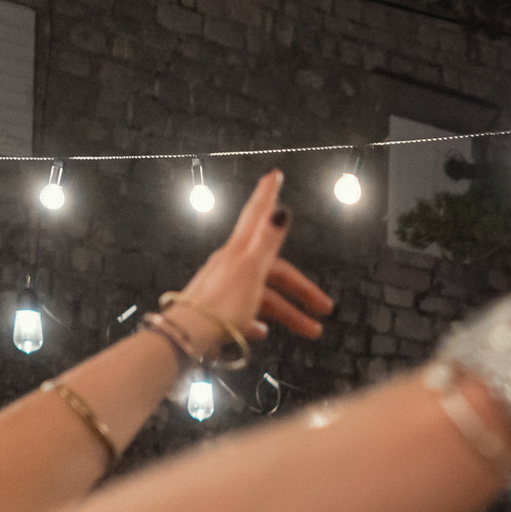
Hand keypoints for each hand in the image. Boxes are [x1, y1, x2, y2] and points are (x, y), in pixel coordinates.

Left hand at [165, 174, 335, 354]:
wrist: (185, 336)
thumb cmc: (222, 305)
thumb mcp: (251, 271)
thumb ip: (267, 241)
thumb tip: (282, 210)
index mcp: (240, 253)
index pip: (257, 217)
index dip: (267, 196)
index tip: (275, 175)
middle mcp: (231, 266)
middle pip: (273, 271)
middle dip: (300, 289)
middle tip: (325, 306)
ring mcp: (224, 290)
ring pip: (263, 297)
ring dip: (287, 314)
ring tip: (310, 332)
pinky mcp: (217, 313)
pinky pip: (244, 314)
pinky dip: (257, 321)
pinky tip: (264, 332)